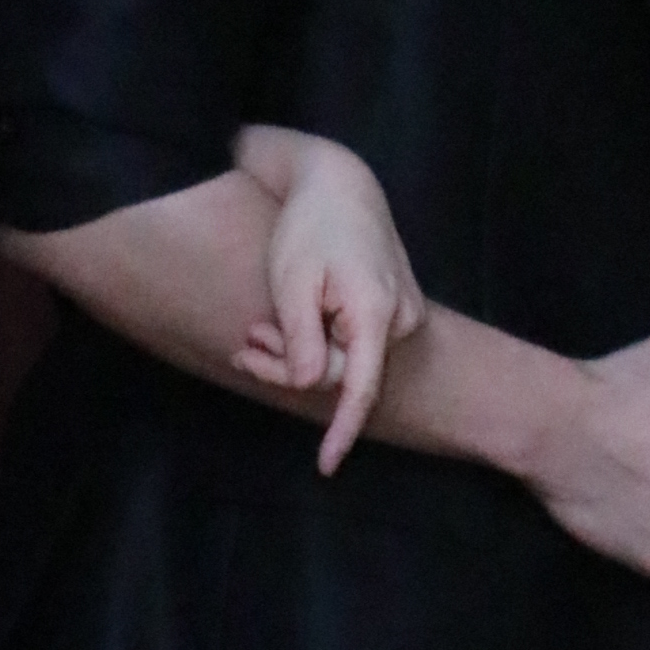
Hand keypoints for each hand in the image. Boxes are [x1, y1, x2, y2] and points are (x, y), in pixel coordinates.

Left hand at [235, 133, 427, 472]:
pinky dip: (318, 340)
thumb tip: (310, 386)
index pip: (361, 388)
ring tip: (258, 329)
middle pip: (342, 373)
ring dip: (300, 352)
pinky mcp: (395, 312)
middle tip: (246, 345)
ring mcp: (403, 316)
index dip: (343, 430)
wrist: (340, 184)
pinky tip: (289, 321)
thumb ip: (302, 338)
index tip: (327, 466)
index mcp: (376, 313)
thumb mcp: (293, 281)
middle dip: (290, 367)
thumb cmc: (311, 227)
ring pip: (345, 360)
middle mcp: (401, 321)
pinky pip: (353, 344)